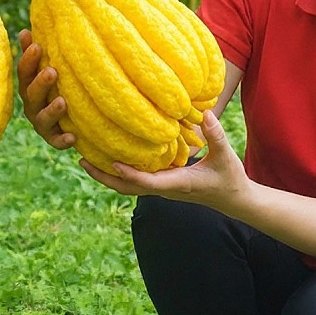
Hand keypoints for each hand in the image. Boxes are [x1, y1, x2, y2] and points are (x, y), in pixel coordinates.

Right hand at [17, 29, 75, 149]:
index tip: (37, 46)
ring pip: (42, 119)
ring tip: (62, 102)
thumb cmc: (56, 85)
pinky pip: (56, 141)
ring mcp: (42, 123)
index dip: (28, 60)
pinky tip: (73, 137)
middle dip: (41, 83)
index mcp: (29, 86)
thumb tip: (25, 30)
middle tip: (52, 71)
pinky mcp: (54, 138)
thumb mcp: (46, 68)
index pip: (24, 72)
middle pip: (32, 95)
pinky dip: (62, 140)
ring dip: (51, 111)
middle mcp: (32, 105)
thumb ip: (34, 52)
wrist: (70, 119)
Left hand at [80, 111, 250, 211]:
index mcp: (177, 184)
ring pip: (127, 186)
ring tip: (86, 158)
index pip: (146, 182)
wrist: (234, 200)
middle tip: (81, 160)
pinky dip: (119, 172)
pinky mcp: (162, 185)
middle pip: (127, 188)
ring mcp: (161, 189)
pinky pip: (135, 181)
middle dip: (104, 176)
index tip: (112, 161)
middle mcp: (164, 189)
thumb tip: (206, 114)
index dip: (129, 173)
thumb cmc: (230, 179)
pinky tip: (111, 156)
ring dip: (107, 175)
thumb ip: (216, 136)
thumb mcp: (226, 156)